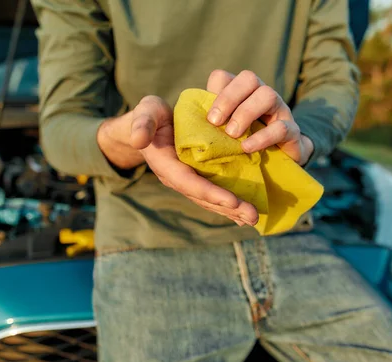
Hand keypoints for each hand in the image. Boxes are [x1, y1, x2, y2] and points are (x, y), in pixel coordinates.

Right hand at [129, 96, 258, 225]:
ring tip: (253, 218)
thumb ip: (142, 124)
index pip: (189, 183)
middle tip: (253, 217)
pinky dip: (228, 205)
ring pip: (210, 200)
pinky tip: (243, 213)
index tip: (233, 201)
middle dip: (228, 208)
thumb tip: (138, 140)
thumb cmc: (150, 115)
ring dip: (232, 210)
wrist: (149, 124)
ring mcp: (186, 180)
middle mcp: (176, 178)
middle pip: (203, 197)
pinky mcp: (195, 177)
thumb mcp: (145, 112)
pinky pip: (212, 194)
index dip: (210, 193)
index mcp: (166, 165)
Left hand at [205, 70, 313, 164]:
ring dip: (245, 113)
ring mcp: (280, 110)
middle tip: (216, 122)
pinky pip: (281, 127)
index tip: (209, 118)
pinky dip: (262, 137)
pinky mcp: (292, 131)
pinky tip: (247, 148)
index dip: (215, 92)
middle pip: (248, 78)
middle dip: (229, 98)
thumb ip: (212, 123)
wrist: (279, 164)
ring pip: (267, 95)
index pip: (225, 77)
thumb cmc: (245, 144)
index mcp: (241, 93)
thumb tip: (188, 123)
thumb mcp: (225, 132)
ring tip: (232, 134)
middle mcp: (261, 95)